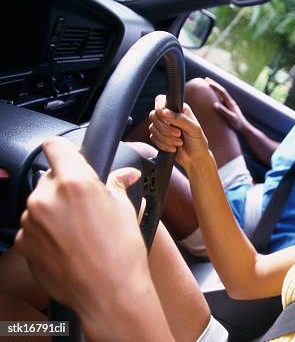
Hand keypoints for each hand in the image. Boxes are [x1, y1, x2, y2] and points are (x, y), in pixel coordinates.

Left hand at [14, 137, 149, 314]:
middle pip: (50, 177)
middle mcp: (45, 198)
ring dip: (55, 209)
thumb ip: (116, 185)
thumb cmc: (120, 253)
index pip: (55, 146)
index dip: (65, 150)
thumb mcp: (125, 210)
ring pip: (41, 202)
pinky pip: (34, 226)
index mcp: (74, 183)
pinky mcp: (23, 243)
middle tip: (87, 204)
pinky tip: (69, 245)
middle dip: (66, 186)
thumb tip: (124, 175)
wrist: (108, 294)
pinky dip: (47, 231)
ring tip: (80, 230)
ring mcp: (30, 221)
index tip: (72, 157)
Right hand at [148, 94, 212, 169]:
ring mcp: (163, 126)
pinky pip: (153, 138)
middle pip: (153, 115)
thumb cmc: (198, 142)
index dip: (160, 110)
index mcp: (179, 109)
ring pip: (152, 128)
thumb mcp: (194, 129)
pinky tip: (174, 147)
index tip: (168, 121)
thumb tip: (165, 112)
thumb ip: (181, 119)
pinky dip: (163, 145)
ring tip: (179, 142)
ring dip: (166, 138)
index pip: (161, 100)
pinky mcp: (159, 137)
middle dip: (165, 128)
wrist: (195, 159)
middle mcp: (169, 116)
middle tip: (179, 134)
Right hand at [205, 77, 247, 132]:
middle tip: (206, 79)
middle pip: (222, 91)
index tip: (207, 82)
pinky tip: (214, 97)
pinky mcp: (230, 109)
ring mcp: (230, 105)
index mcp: (230, 103)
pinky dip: (217, 96)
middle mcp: (231, 102)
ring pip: (222, 94)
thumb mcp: (230, 118)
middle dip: (214, 85)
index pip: (222, 91)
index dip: (215, 86)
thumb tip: (214, 104)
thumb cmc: (238, 124)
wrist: (244, 128)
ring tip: (209, 86)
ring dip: (216, 89)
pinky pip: (222, 99)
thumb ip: (223, 111)